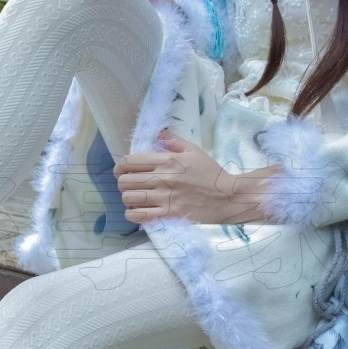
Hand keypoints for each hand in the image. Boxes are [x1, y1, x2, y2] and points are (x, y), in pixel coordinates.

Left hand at [114, 131, 278, 224]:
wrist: (228, 197)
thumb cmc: (211, 173)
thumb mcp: (194, 151)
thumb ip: (173, 141)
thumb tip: (157, 133)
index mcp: (167, 160)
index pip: (130, 161)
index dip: (120, 166)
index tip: (121, 170)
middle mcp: (163, 178)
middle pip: (125, 180)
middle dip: (122, 182)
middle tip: (129, 184)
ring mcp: (165, 197)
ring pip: (129, 197)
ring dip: (127, 197)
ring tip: (133, 197)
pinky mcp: (169, 214)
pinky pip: (140, 215)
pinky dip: (132, 214)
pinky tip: (136, 211)